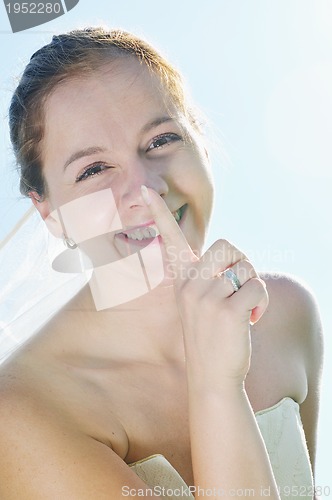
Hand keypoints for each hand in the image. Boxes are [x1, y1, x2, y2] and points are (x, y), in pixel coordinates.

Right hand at [141, 186, 268, 386]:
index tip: (146, 189)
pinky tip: (251, 320)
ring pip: (246, 269)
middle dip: (241, 265)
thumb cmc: (212, 338)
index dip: (158, 214)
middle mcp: (189, 284)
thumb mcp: (200, 305)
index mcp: (182, 281)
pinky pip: (257, 288)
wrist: (213, 378)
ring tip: (242, 311)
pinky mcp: (227, 308)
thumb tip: (232, 259)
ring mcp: (206, 296)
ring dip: (252, 289)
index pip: (170, 240)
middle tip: (238, 288)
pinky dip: (261, 304)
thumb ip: (208, 279)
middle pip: (227, 247)